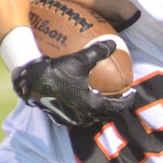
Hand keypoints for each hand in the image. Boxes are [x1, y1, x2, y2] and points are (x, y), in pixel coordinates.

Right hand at [12, 40, 135, 126]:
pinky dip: (82, 112)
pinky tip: (80, 103)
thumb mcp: (80, 60)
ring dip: (97, 111)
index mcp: (93, 105)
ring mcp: (71, 119)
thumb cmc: (57, 70)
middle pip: (105, 115)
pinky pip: (76, 118)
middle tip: (117, 97)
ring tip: (100, 101)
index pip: (117, 106)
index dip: (126, 100)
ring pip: (91, 119)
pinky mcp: (59, 118)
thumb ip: (98, 52)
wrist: (31, 80)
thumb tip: (114, 43)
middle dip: (113, 107)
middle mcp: (83, 116)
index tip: (130, 93)